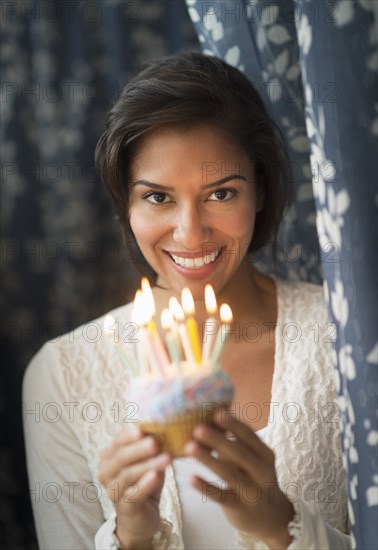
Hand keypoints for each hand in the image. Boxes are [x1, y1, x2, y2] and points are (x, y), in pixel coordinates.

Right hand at [97, 426, 171, 548]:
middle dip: (138, 449)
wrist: (142, 516)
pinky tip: (156, 476)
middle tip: (155, 442)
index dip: (128, 436)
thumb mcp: (148, 461)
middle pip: (120, 458)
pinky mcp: (125, 508)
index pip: (117, 442)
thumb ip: (150, 446)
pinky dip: (144, 484)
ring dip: (147, 465)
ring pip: (128, 475)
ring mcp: (113, 492)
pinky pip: (133, 494)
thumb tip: (163, 426)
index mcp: (110, 458)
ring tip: (166, 458)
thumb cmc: (144, 482)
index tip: (142, 429)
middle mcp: (106, 474)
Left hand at [185, 412, 293, 548]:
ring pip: (230, 474)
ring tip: (189, 447)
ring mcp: (253, 492)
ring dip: (208, 459)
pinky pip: (222, 498)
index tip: (217, 413)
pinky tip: (191, 478)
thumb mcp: (251, 460)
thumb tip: (208, 420)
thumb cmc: (255, 478)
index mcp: (265, 455)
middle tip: (197, 428)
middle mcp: (262, 472)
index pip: (250, 436)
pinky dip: (206, 487)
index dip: (234, 424)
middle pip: (240, 453)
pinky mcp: (241, 510)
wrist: (272, 518)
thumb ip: (233, 443)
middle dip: (218, 440)